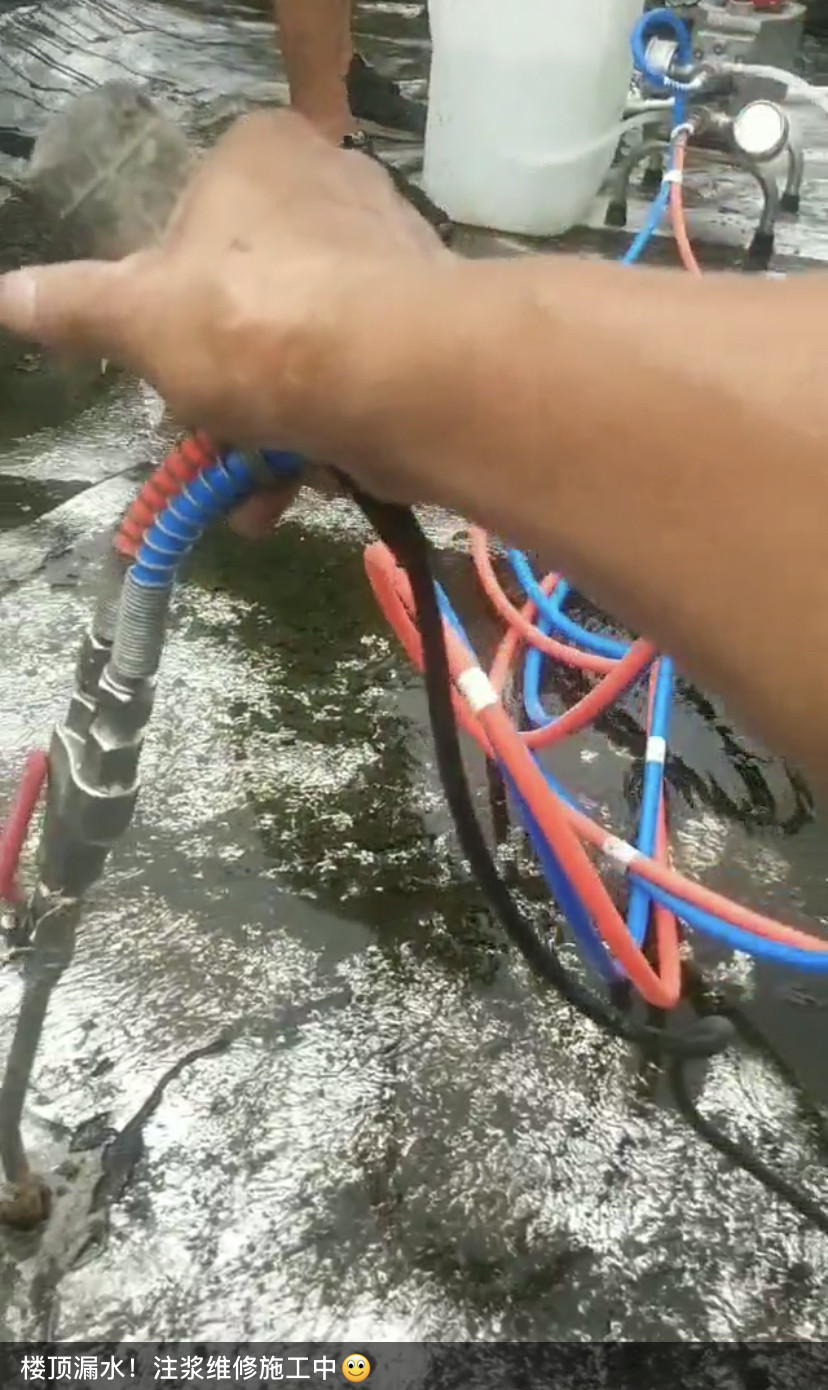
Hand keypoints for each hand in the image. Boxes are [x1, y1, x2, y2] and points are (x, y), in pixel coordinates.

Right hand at [0, 109, 448, 531]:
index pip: (189, 225)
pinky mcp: (427, 333)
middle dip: (223, 391)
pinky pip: (355, 384)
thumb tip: (5, 297)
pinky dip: (324, 440)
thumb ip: (76, 307)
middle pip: (248, 304)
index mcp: (261, 154)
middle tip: (208, 438)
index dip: (168, 308)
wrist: (402, 380)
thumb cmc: (256, 324)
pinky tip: (300, 492)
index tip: (167, 364)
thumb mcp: (140, 317)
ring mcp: (390, 262)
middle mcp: (334, 190)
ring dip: (268, 436)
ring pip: (302, 354)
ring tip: (249, 497)